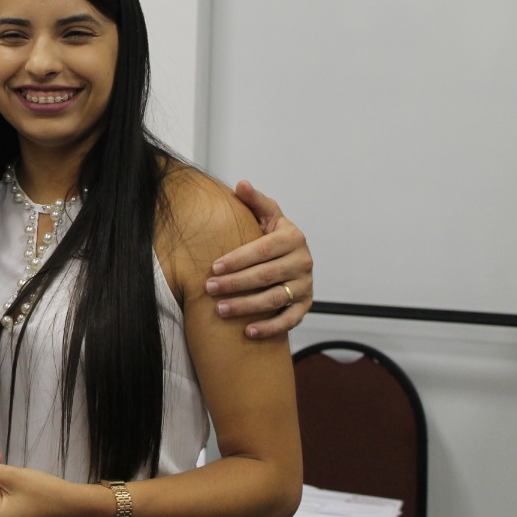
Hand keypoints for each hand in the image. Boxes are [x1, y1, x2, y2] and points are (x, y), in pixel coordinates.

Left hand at [208, 181, 312, 338]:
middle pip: (266, 276)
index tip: (214, 266)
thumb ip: (254, 201)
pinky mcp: (305, 305)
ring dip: (247, 306)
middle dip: (236, 283)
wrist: (290, 256)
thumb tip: (241, 184)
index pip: (263, 249)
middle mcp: (303, 262)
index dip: (238, 259)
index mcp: (293, 237)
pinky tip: (248, 332)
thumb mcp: (266, 214)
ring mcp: (305, 285)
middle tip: (210, 288)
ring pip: (275, 299)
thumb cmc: (271, 234)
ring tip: (221, 309)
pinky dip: (270, 328)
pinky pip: (289, 320)